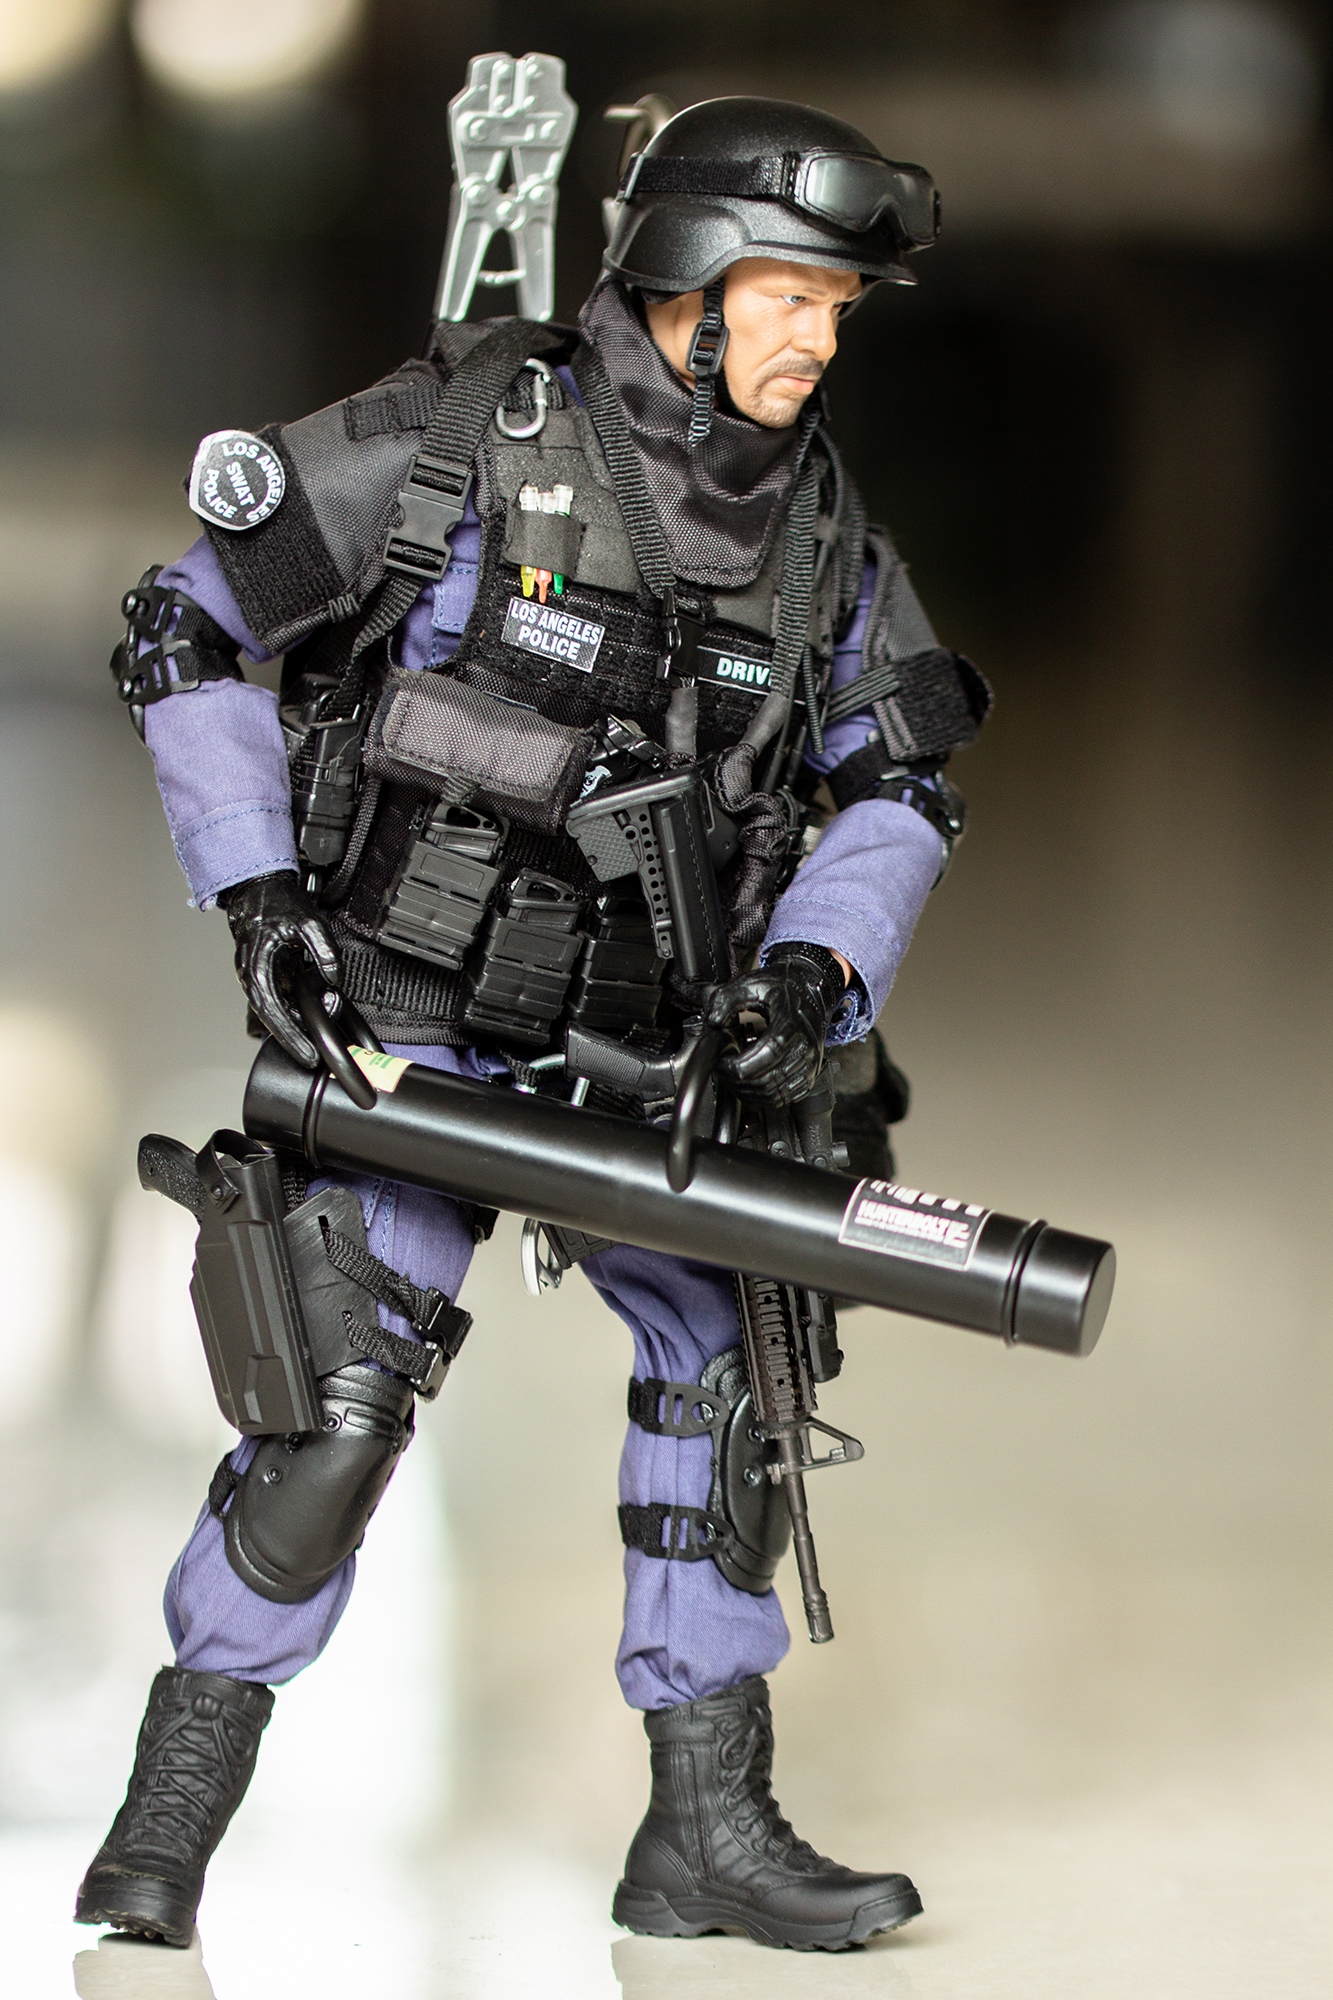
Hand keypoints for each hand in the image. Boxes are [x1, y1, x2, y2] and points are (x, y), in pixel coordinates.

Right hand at [219, 872, 341, 1068]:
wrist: (259, 889)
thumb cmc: (276, 904)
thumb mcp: (309, 922)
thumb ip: (324, 951)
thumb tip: (333, 977)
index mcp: (257, 968)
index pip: (272, 1012)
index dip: (290, 1037)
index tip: (306, 1053)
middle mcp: (252, 978)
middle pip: (272, 1019)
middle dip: (293, 1040)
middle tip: (313, 1056)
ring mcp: (257, 978)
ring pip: (276, 1012)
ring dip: (296, 1024)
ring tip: (321, 1027)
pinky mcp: (266, 976)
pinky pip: (279, 1001)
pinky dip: (294, 1011)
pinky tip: (312, 1013)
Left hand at [710, 942, 847, 1108]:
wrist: (810, 989)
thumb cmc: (782, 987)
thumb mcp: (750, 983)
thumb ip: (726, 1001)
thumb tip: (712, 1024)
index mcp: (791, 1025)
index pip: (766, 1055)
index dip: (738, 1065)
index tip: (721, 1061)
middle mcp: (805, 1048)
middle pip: (768, 1080)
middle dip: (737, 1080)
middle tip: (722, 1069)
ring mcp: (809, 1064)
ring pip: (775, 1094)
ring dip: (748, 1090)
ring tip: (734, 1075)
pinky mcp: (810, 1075)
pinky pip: (785, 1098)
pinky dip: (764, 1096)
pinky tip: (751, 1082)